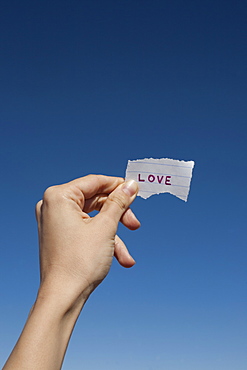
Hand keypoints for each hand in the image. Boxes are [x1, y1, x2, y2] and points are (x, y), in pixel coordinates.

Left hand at [35, 175, 139, 305]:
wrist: (63, 297)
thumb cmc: (79, 262)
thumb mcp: (105, 227)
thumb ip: (119, 202)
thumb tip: (131, 185)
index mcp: (59, 196)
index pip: (94, 182)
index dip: (118, 186)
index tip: (136, 190)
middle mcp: (53, 206)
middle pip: (95, 200)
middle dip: (118, 215)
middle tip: (135, 224)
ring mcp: (55, 222)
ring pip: (93, 218)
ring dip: (113, 234)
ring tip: (126, 254)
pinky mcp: (60, 236)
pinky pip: (86, 230)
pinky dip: (103, 241)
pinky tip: (120, 259)